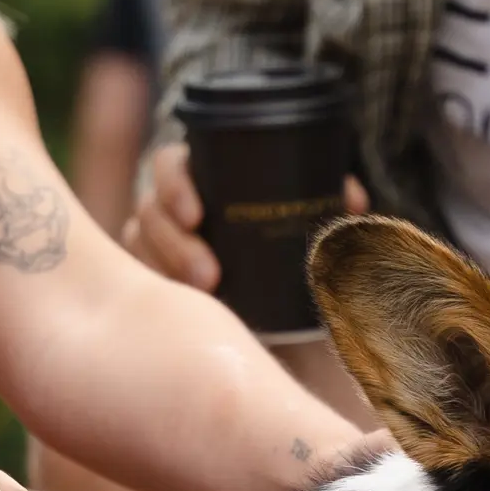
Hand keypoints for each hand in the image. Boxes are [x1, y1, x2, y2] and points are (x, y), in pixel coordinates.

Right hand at [125, 144, 368, 288]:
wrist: (294, 326)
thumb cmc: (299, 265)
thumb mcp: (318, 234)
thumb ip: (330, 210)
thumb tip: (349, 198)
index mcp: (206, 179)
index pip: (170, 164)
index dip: (174, 183)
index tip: (196, 215)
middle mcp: (175, 209)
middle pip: (149, 209)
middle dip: (174, 242)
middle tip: (210, 276)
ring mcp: (158, 246)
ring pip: (140, 245)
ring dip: (168, 268)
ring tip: (206, 294)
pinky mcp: (155, 279)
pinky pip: (140, 278)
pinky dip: (158, 287)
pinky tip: (182, 304)